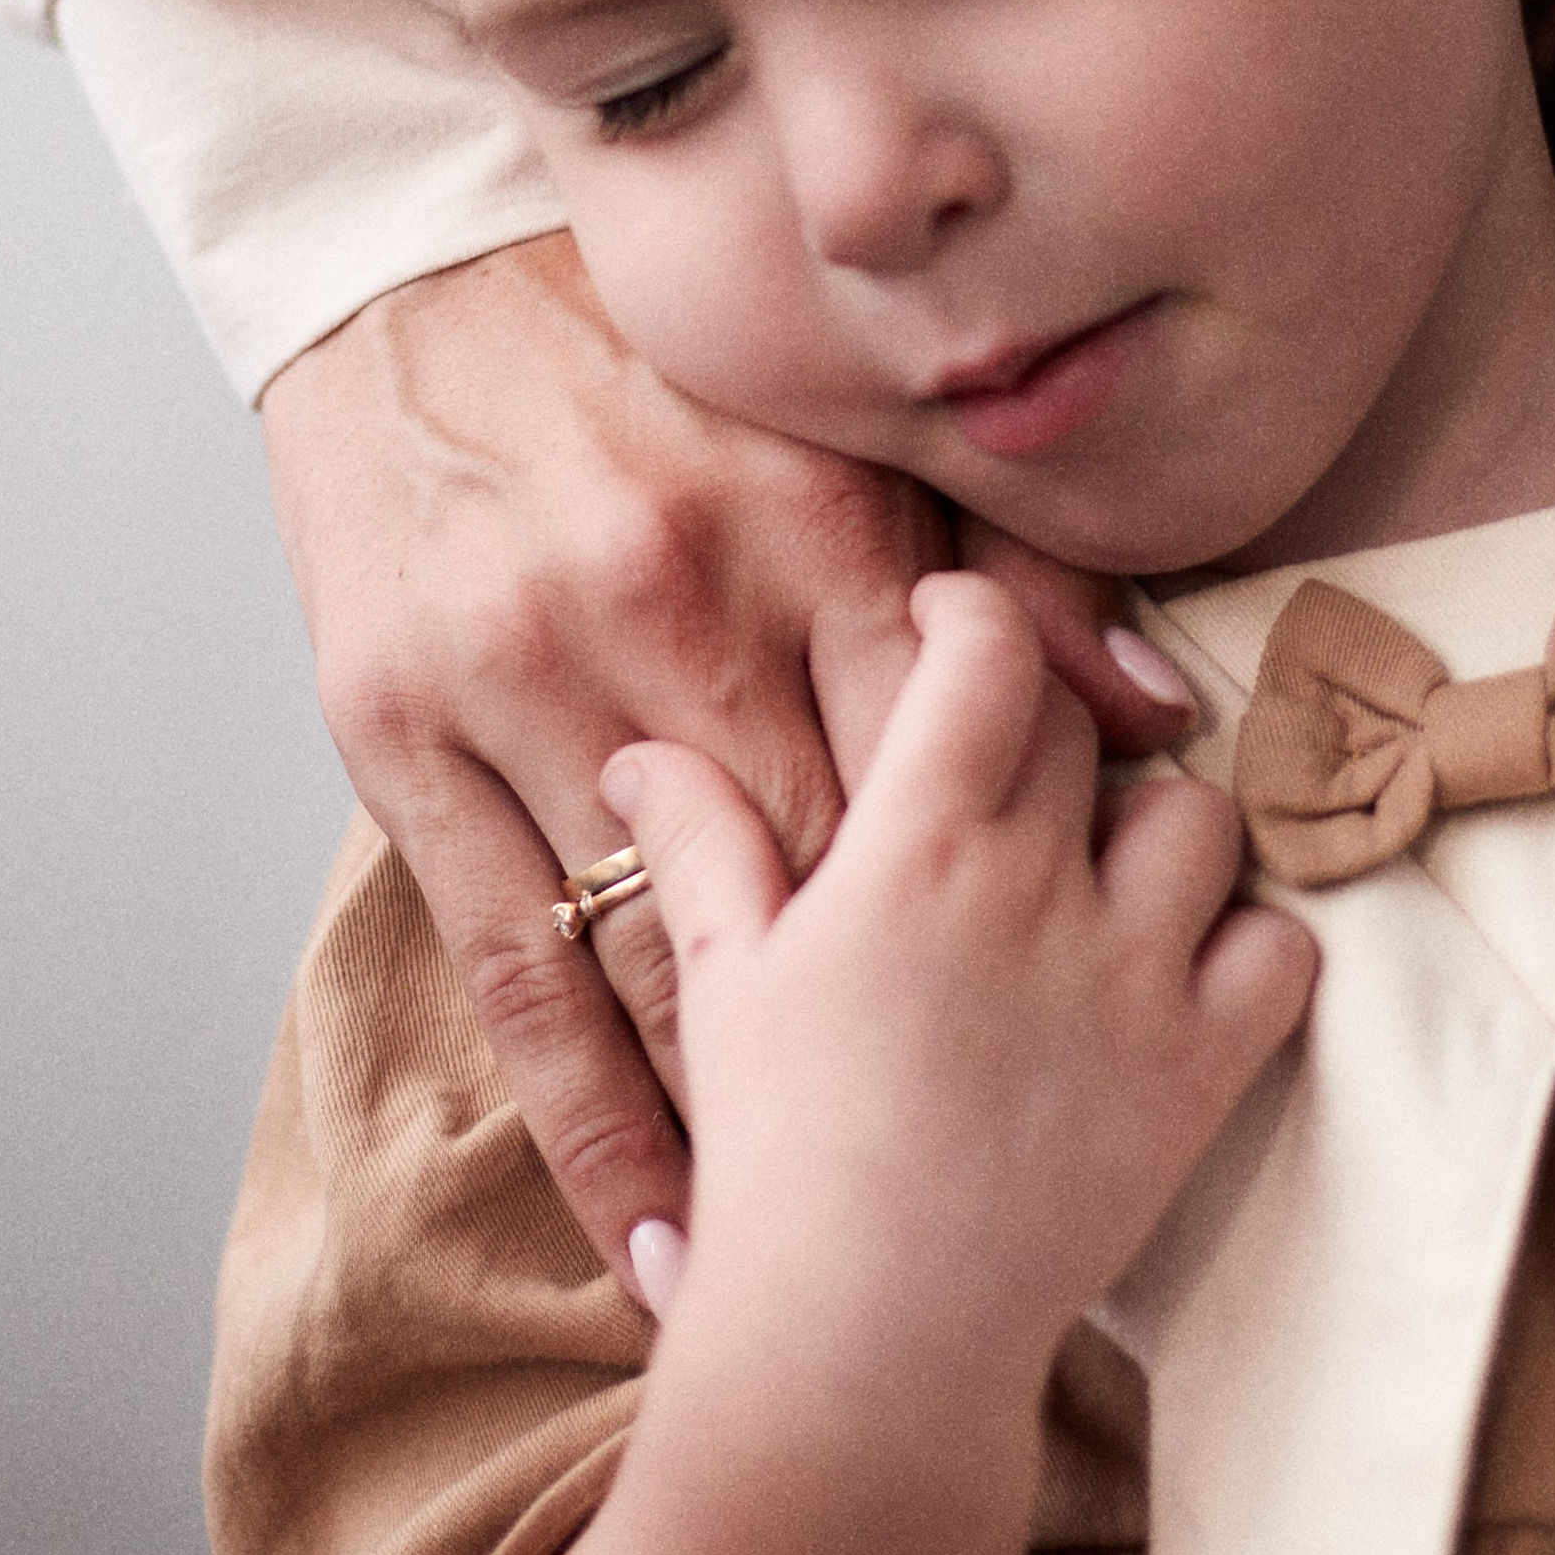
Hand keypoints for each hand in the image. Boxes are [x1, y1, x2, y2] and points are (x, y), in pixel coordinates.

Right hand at [258, 235, 1197, 1295]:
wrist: (401, 289)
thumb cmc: (644, 373)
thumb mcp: (829, 441)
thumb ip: (998, 570)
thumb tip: (1155, 710)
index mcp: (801, 525)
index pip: (960, 758)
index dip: (1028, 905)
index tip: (1075, 1036)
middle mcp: (674, 604)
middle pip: (832, 876)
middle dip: (912, 1042)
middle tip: (985, 1196)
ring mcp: (525, 680)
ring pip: (673, 963)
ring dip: (758, 1130)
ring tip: (835, 1265)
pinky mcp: (398, 745)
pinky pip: (519, 984)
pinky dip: (598, 1130)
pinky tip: (658, 1239)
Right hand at [496, 574, 1311, 1554]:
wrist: (865, 1340)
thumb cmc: (777, 1157)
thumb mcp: (723, 983)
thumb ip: (699, 843)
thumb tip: (643, 752)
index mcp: (915, 848)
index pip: (988, 650)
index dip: (975, 610)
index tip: (950, 624)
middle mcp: (1041, 886)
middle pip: (1084, 723)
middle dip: (1045, 721)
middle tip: (1006, 767)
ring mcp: (1138, 975)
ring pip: (1197, 816)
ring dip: (1152, 827)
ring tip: (1094, 872)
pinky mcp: (1204, 1065)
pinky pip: (1281, 945)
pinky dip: (1247, 942)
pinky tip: (1180, 965)